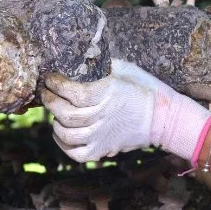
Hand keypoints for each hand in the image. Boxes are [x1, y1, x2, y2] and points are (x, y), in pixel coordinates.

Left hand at [43, 60, 210, 163]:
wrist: (165, 118)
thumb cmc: (145, 89)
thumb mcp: (125, 69)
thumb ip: (101, 64)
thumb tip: (80, 56)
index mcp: (108, 94)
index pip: (73, 92)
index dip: (56, 85)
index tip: (50, 78)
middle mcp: (102, 116)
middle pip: (65, 113)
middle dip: (50, 100)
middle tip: (46, 92)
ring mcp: (101, 136)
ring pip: (66, 134)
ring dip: (55, 121)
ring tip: (55, 112)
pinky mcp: (103, 150)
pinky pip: (75, 153)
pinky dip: (63, 144)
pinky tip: (62, 133)